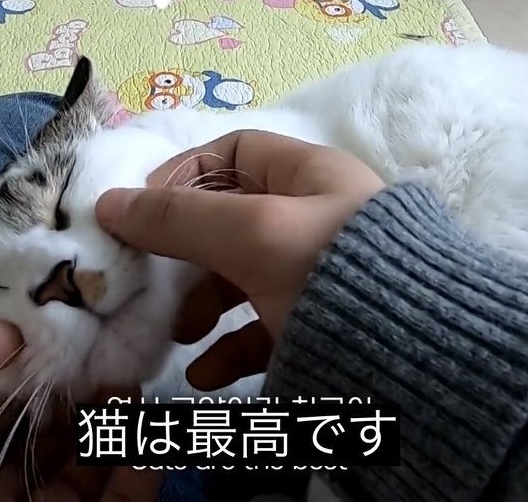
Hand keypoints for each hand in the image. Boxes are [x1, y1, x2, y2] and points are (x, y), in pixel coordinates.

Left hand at [0, 308, 160, 501]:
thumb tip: (5, 335)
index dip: (25, 365)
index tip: (67, 329)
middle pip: (37, 441)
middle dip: (79, 397)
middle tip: (116, 357)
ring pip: (77, 481)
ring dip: (111, 433)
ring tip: (135, 390)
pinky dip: (134, 483)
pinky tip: (143, 447)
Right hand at [95, 130, 383, 389]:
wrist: (417, 357)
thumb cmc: (332, 271)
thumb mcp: (253, 234)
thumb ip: (179, 219)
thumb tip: (109, 203)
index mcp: (308, 176)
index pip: (233, 154)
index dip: (182, 175)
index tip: (142, 212)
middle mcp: (313, 220)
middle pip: (228, 223)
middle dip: (182, 254)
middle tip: (148, 283)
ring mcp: (318, 277)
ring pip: (241, 281)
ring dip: (200, 307)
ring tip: (179, 334)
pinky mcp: (322, 329)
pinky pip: (263, 332)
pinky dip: (229, 350)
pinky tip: (207, 374)